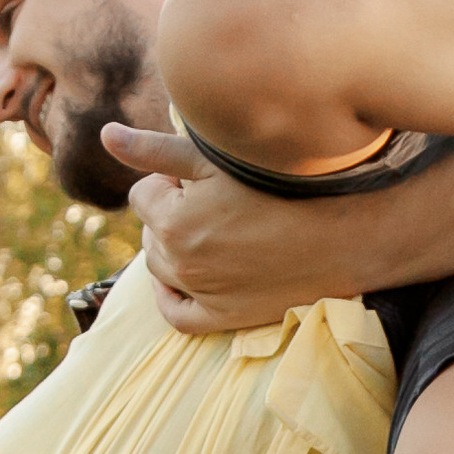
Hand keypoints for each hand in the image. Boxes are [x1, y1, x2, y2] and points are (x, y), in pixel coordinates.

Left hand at [103, 123, 368, 332]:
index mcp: (172, 221)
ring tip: (214, 226)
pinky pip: (178, 314)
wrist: (348, 234)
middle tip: (217, 199)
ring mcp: (202, 294)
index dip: (171, 179)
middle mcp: (180, 263)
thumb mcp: (218, 159)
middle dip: (172, 212)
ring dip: (174, 246)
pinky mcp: (225, 318)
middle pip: (151, 231)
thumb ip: (156, 149)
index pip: (144, 193)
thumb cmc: (287, 186)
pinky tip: (185, 275)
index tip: (207, 175)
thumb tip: (106, 135)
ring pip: (161, 267)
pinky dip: (172, 295)